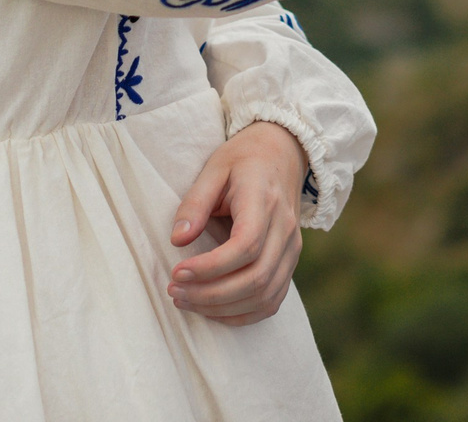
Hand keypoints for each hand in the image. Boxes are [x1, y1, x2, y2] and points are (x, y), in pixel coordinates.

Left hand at [167, 122, 306, 325]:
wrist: (283, 154)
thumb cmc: (244, 160)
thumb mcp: (214, 169)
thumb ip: (195, 203)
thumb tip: (177, 241)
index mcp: (265, 201)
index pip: (245, 246)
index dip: (210, 267)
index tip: (177, 273)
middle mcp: (285, 229)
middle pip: (255, 278)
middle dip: (210, 294)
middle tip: (174, 292)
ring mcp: (292, 249)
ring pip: (265, 295)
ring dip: (223, 308)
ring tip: (186, 301)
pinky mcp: (290, 262)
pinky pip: (272, 300)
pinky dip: (242, 314)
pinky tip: (213, 310)